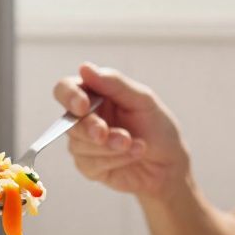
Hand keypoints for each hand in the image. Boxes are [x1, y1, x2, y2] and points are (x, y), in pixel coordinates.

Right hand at [52, 62, 189, 198]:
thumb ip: (114, 83)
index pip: (65, 89)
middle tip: (114, 135)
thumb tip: (85, 68)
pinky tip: (134, 154)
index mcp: (94, 94)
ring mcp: (83, 143)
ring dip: (110, 146)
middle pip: (69, 121)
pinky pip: (89, 164)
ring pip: (79, 145)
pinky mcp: (88, 166)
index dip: (69, 96)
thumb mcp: (142, 100)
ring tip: (138, 145)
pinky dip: (115, 159)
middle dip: (91, 129)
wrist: (169, 163)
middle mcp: (84, 118)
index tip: (83, 106)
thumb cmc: (157, 127)